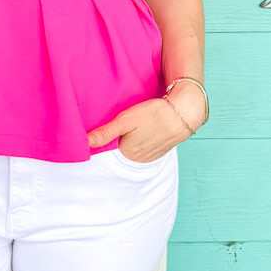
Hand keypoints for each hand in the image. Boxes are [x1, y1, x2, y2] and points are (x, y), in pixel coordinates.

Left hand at [86, 92, 201, 161]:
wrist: (185, 111)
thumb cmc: (155, 114)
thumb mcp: (126, 120)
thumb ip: (105, 133)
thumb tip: (85, 144)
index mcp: (128, 154)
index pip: (109, 147)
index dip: (108, 135)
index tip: (110, 124)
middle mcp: (139, 160)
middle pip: (122, 147)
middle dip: (120, 137)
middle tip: (124, 122)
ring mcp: (152, 156)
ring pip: (134, 146)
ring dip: (132, 137)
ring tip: (135, 124)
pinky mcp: (161, 149)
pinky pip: (147, 145)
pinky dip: (144, 138)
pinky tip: (146, 127)